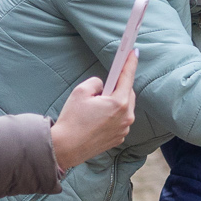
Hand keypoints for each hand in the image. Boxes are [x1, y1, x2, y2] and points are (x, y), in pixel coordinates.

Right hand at [49, 47, 137, 169]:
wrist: (66, 147)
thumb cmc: (73, 119)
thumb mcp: (81, 91)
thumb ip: (96, 83)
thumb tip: (103, 86)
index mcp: (119, 103)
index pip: (127, 77)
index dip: (130, 63)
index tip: (134, 52)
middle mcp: (126, 117)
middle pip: (128, 94)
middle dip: (118, 88)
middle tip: (104, 87)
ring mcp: (124, 129)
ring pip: (125, 108)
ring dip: (115, 103)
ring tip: (97, 107)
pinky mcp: (119, 138)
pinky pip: (120, 121)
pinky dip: (113, 116)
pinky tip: (97, 119)